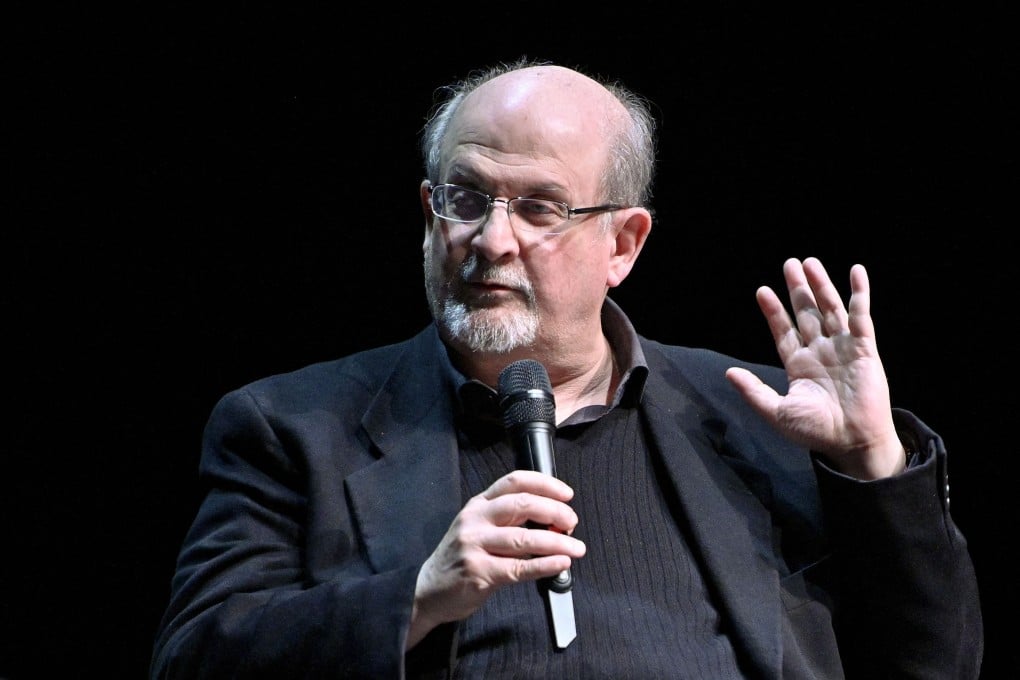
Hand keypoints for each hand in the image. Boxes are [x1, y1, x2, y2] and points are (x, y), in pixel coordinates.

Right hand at [406, 470, 585, 648]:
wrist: (428, 590)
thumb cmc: (460, 559)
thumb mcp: (477, 527)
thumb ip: (508, 520)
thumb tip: (552, 520)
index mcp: (478, 505)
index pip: (514, 481)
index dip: (545, 484)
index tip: (566, 494)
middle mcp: (475, 520)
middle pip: (522, 504)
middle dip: (555, 512)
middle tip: (572, 523)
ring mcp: (475, 546)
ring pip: (524, 539)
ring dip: (557, 543)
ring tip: (576, 548)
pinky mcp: (479, 572)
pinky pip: (519, 568)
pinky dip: (545, 565)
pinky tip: (560, 563)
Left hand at [725, 257, 905, 479]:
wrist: (852, 443)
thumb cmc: (816, 432)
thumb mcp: (777, 412)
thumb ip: (753, 391)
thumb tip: (728, 373)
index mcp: (799, 365)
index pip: (783, 331)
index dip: (773, 311)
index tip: (762, 291)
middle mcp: (820, 352)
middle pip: (806, 313)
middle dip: (797, 289)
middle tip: (789, 264)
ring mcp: (842, 348)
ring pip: (829, 309)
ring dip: (821, 286)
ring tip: (810, 263)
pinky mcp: (864, 349)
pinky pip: (861, 317)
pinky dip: (859, 294)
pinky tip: (856, 272)